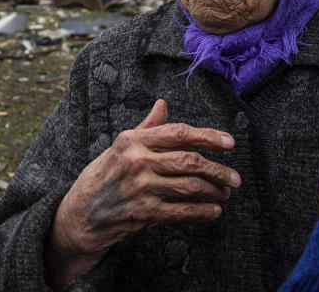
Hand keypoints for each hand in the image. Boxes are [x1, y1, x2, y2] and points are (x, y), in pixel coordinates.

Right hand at [44, 99, 238, 290]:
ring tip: (225, 193)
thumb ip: (147, 127)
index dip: (208, 136)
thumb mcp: (120, 146)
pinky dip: (202, 212)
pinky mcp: (144, 214)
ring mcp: (141, 189)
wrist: (82, 213)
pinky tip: (213, 211)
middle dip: (218, 170)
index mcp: (133, 141)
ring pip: (189, 187)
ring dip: (213, 191)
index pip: (178, 133)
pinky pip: (182, 212)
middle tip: (235, 177)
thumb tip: (163, 104)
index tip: (230, 142)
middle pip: (189, 161)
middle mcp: (138, 162)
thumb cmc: (104, 175)